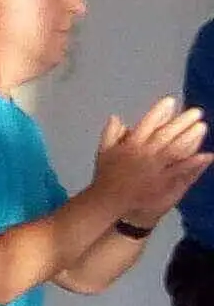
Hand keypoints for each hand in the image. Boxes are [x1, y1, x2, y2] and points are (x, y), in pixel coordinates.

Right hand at [92, 98, 211, 221]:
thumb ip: (110, 134)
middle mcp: (143, 154)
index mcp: (129, 145)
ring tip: (202, 126)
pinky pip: (180, 171)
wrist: (107, 203)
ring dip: (190, 138)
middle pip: (165, 134)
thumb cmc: (106, 178)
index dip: (159, 111)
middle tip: (197, 112)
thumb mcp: (103, 153)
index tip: (171, 101)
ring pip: (175, 150)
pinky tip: (207, 155)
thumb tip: (116, 117)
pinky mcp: (161, 182)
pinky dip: (194, 163)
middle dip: (181, 122)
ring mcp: (153, 169)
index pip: (146, 124)